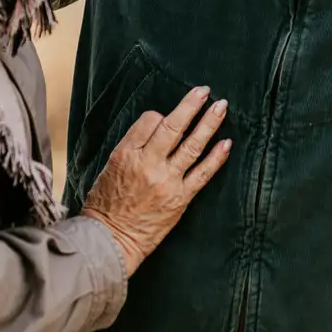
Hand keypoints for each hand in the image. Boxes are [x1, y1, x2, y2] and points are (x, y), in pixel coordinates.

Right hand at [80, 86, 231, 276]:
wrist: (110, 240)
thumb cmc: (105, 206)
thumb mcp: (108, 169)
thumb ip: (131, 148)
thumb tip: (154, 130)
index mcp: (125, 154)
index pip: (149, 121)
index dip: (160, 115)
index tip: (166, 117)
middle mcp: (147, 163)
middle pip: (173, 126)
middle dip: (190, 105)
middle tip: (204, 91)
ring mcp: (166, 181)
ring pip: (192, 145)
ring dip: (209, 123)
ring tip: (221, 106)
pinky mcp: (180, 198)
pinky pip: (203, 173)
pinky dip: (216, 157)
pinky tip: (226, 143)